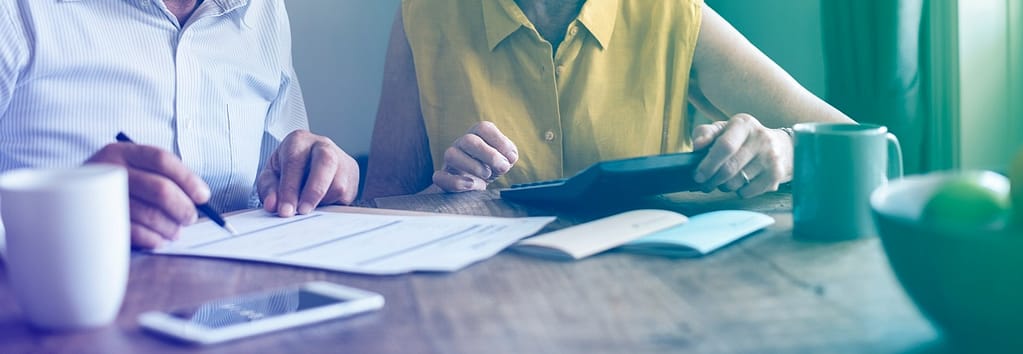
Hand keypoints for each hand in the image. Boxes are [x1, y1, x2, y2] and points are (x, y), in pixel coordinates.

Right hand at [86, 143, 209, 248]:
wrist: (67, 204)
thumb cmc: (116, 188)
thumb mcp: (134, 171)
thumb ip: (164, 177)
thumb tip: (200, 197)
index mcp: (122, 152)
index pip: (162, 160)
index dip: (188, 179)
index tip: (203, 196)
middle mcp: (109, 170)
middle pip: (160, 189)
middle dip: (183, 208)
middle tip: (190, 218)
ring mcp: (101, 196)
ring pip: (151, 214)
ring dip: (171, 228)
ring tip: (175, 232)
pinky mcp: (97, 222)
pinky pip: (136, 233)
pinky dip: (154, 239)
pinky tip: (159, 240)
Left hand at [258, 130, 358, 216]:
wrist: (307, 163)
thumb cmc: (287, 168)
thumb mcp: (271, 176)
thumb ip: (269, 189)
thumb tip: (273, 205)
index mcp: (299, 140)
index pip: (295, 162)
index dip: (290, 189)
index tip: (285, 210)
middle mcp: (323, 145)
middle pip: (326, 162)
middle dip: (314, 190)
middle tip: (303, 211)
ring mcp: (342, 159)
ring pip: (339, 184)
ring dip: (322, 201)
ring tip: (309, 205)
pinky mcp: (353, 174)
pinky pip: (347, 195)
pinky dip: (332, 204)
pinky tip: (321, 202)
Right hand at [432, 121, 517, 191]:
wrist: (475, 185)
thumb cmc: (492, 167)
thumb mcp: (505, 159)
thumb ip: (510, 155)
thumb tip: (509, 157)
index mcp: (477, 135)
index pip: (484, 128)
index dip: (500, 142)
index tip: (510, 158)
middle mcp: (461, 144)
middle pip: (468, 140)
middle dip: (490, 156)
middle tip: (502, 168)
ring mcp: (449, 160)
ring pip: (451, 155)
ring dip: (474, 167)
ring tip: (487, 176)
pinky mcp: (443, 177)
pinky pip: (440, 177)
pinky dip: (457, 182)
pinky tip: (472, 185)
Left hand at [691, 113, 792, 197]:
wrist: (779, 146)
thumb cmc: (741, 139)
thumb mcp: (722, 129)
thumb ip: (705, 133)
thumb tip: (697, 145)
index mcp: (743, 124)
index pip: (725, 146)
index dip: (708, 164)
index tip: (697, 175)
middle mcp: (760, 138)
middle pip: (729, 168)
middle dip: (712, 180)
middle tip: (704, 184)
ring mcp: (771, 157)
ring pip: (736, 183)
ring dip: (724, 186)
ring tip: (723, 180)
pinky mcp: (776, 175)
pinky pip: (748, 192)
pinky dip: (738, 191)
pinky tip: (740, 183)